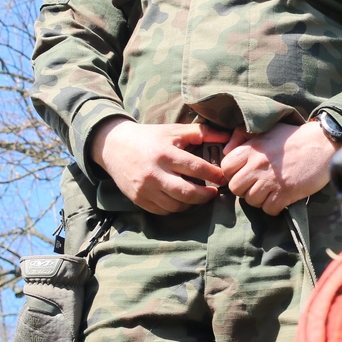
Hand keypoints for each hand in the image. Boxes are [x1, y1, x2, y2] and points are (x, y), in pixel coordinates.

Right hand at [90, 120, 229, 214]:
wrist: (114, 146)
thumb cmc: (149, 137)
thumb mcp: (173, 130)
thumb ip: (200, 133)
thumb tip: (227, 136)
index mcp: (165, 154)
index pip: (196, 168)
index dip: (214, 175)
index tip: (223, 178)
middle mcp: (154, 173)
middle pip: (187, 193)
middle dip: (206, 195)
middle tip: (214, 192)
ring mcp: (145, 189)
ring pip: (176, 206)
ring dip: (191, 203)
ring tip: (198, 195)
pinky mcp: (138, 199)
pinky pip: (163, 211)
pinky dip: (175, 208)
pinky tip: (180, 199)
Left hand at [221, 121, 337, 215]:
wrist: (323, 144)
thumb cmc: (294, 137)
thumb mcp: (268, 129)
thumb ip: (243, 136)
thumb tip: (226, 149)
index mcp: (251, 149)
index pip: (226, 168)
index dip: (233, 173)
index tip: (244, 173)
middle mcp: (257, 165)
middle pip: (235, 188)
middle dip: (245, 189)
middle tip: (257, 185)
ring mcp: (271, 180)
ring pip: (251, 201)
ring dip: (259, 199)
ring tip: (271, 190)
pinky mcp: (285, 193)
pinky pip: (269, 209)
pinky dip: (274, 207)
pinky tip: (281, 197)